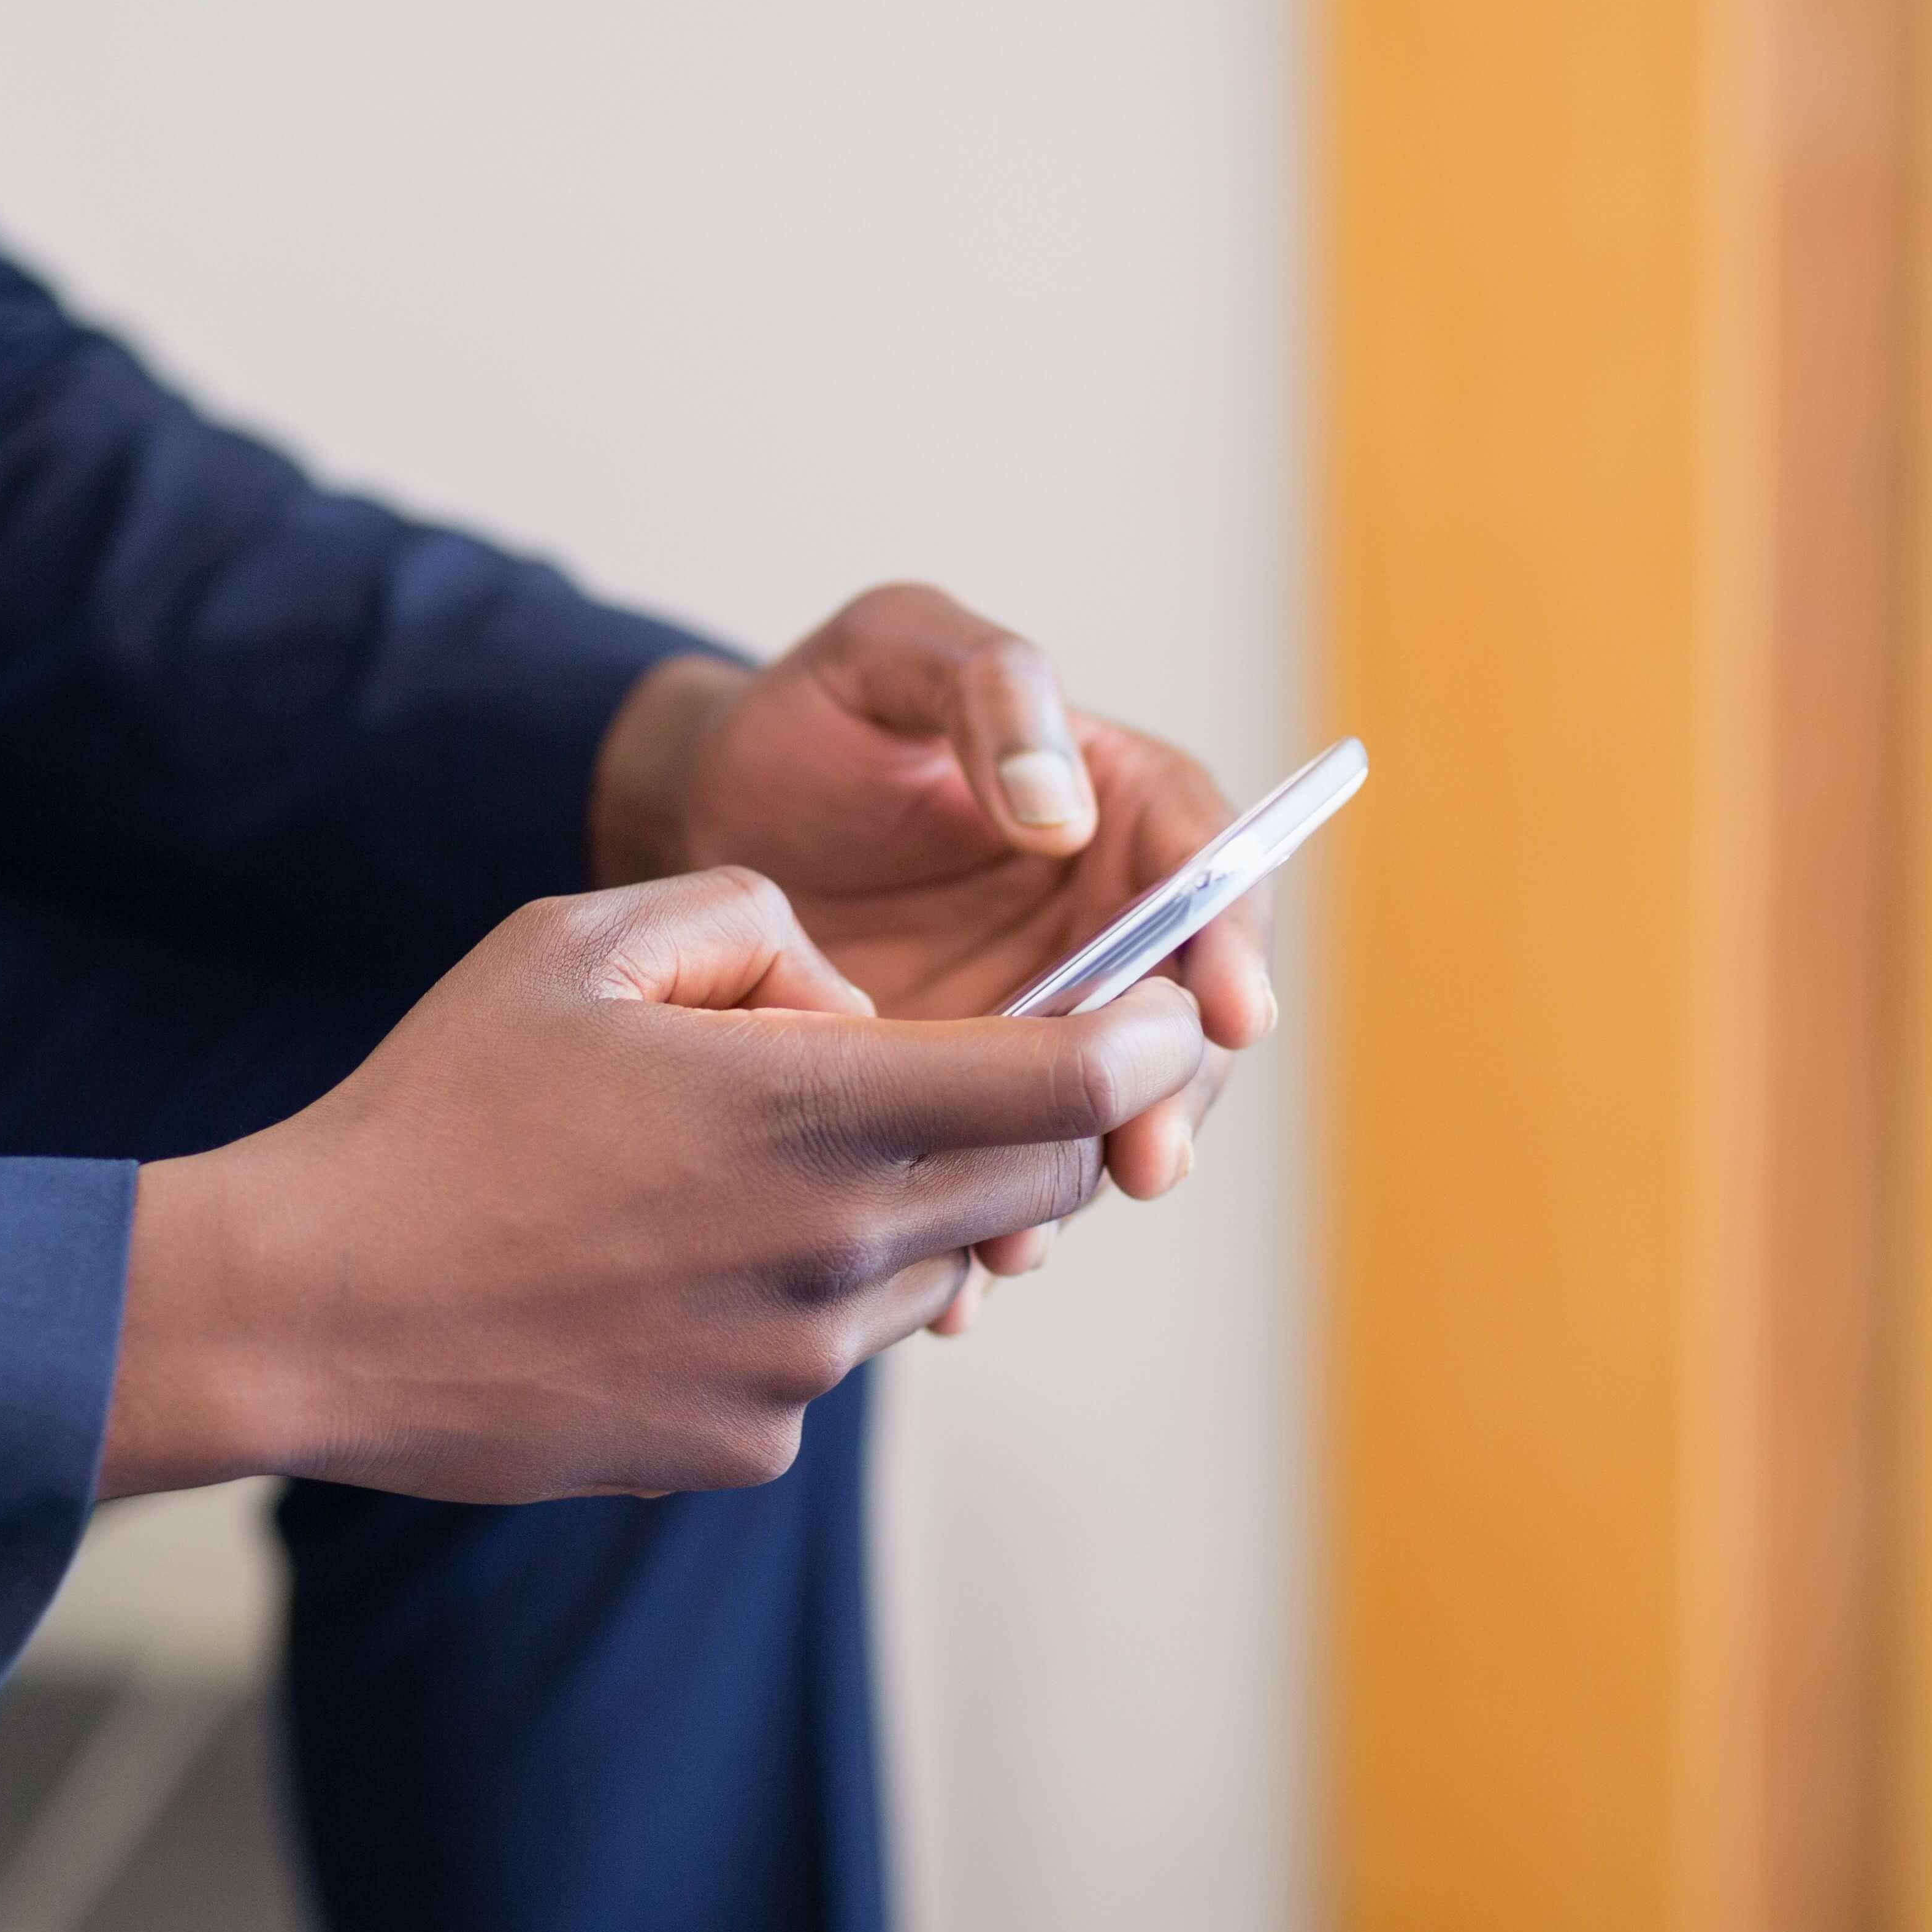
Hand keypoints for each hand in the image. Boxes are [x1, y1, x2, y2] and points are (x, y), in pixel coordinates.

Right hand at [96, 868, 1203, 1502]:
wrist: (311, 1308)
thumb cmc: (439, 1102)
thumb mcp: (585, 935)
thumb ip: (751, 925)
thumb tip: (846, 996)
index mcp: (817, 1109)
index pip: (1078, 1085)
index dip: (1152, 1042)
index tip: (1169, 1013)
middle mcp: (839, 1251)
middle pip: (1034, 1185)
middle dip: (1049, 1119)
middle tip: (994, 1066)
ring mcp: (798, 1368)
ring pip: (930, 1268)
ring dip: (900, 1205)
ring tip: (750, 1163)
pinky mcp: (747, 1446)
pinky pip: (829, 1351)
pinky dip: (801, 1293)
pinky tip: (672, 1262)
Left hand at [592, 586, 1270, 1309]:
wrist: (697, 818)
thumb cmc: (807, 716)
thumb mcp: (890, 651)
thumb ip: (988, 695)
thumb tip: (1066, 811)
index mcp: (1118, 804)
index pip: (1212, 871)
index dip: (1234, 942)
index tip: (1231, 1013)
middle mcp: (1104, 923)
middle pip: (1182, 1017)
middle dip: (1175, 1091)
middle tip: (1147, 1156)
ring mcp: (1041, 1018)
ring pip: (1099, 1111)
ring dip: (1080, 1177)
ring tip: (1029, 1235)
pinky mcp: (970, 1090)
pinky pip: (1005, 1161)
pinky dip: (987, 1217)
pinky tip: (957, 1280)